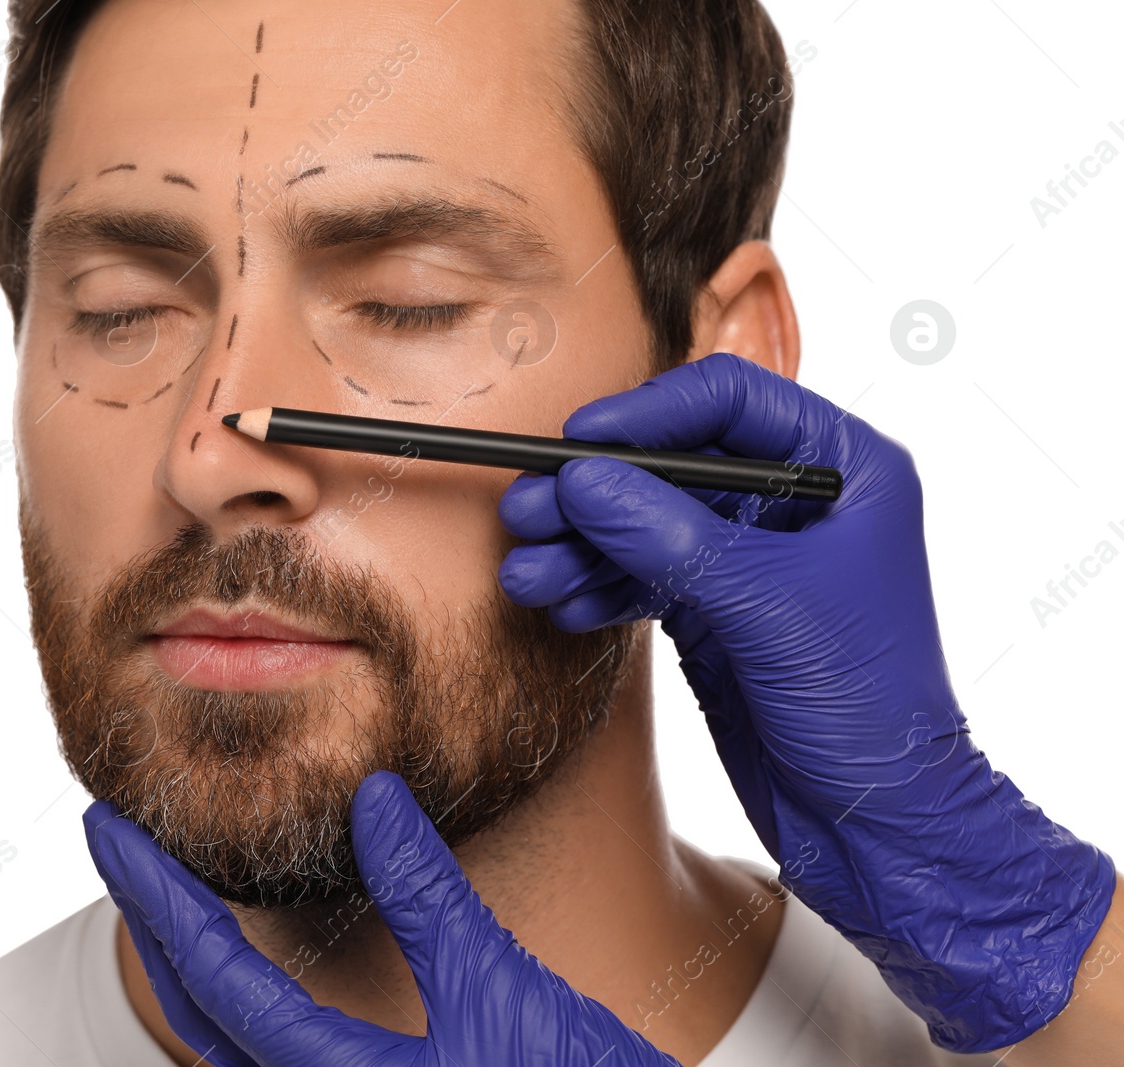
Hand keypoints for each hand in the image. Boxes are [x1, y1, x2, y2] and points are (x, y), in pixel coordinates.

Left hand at [84, 770, 681, 1065]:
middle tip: (121, 843)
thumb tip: (373, 799)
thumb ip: (429, 898)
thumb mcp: (505, 991)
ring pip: (227, 1049)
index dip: (156, 895)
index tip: (108, 826)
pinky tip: (253, 966)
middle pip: (200, 1017)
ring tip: (171, 887)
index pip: (217, 980)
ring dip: (190, 963)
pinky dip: (241, 1006)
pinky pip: (277, 1062)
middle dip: (152, 926)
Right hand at [495, 351, 1116, 1051]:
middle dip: (595, 490)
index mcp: (844, 470)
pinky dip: (598, 588)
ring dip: (581, 546)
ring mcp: (750, 559)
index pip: (732, 400)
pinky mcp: (716, 611)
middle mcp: (794, 503)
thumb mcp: (767, 608)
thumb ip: (672, 538)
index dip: (648, 413)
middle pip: (674, 462)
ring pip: (646, 523)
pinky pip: (641, 577)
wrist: (878, 825)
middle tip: (528, 511)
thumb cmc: (871, 708)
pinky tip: (563, 604)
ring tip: (528, 574)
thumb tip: (584, 483)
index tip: (578, 441)